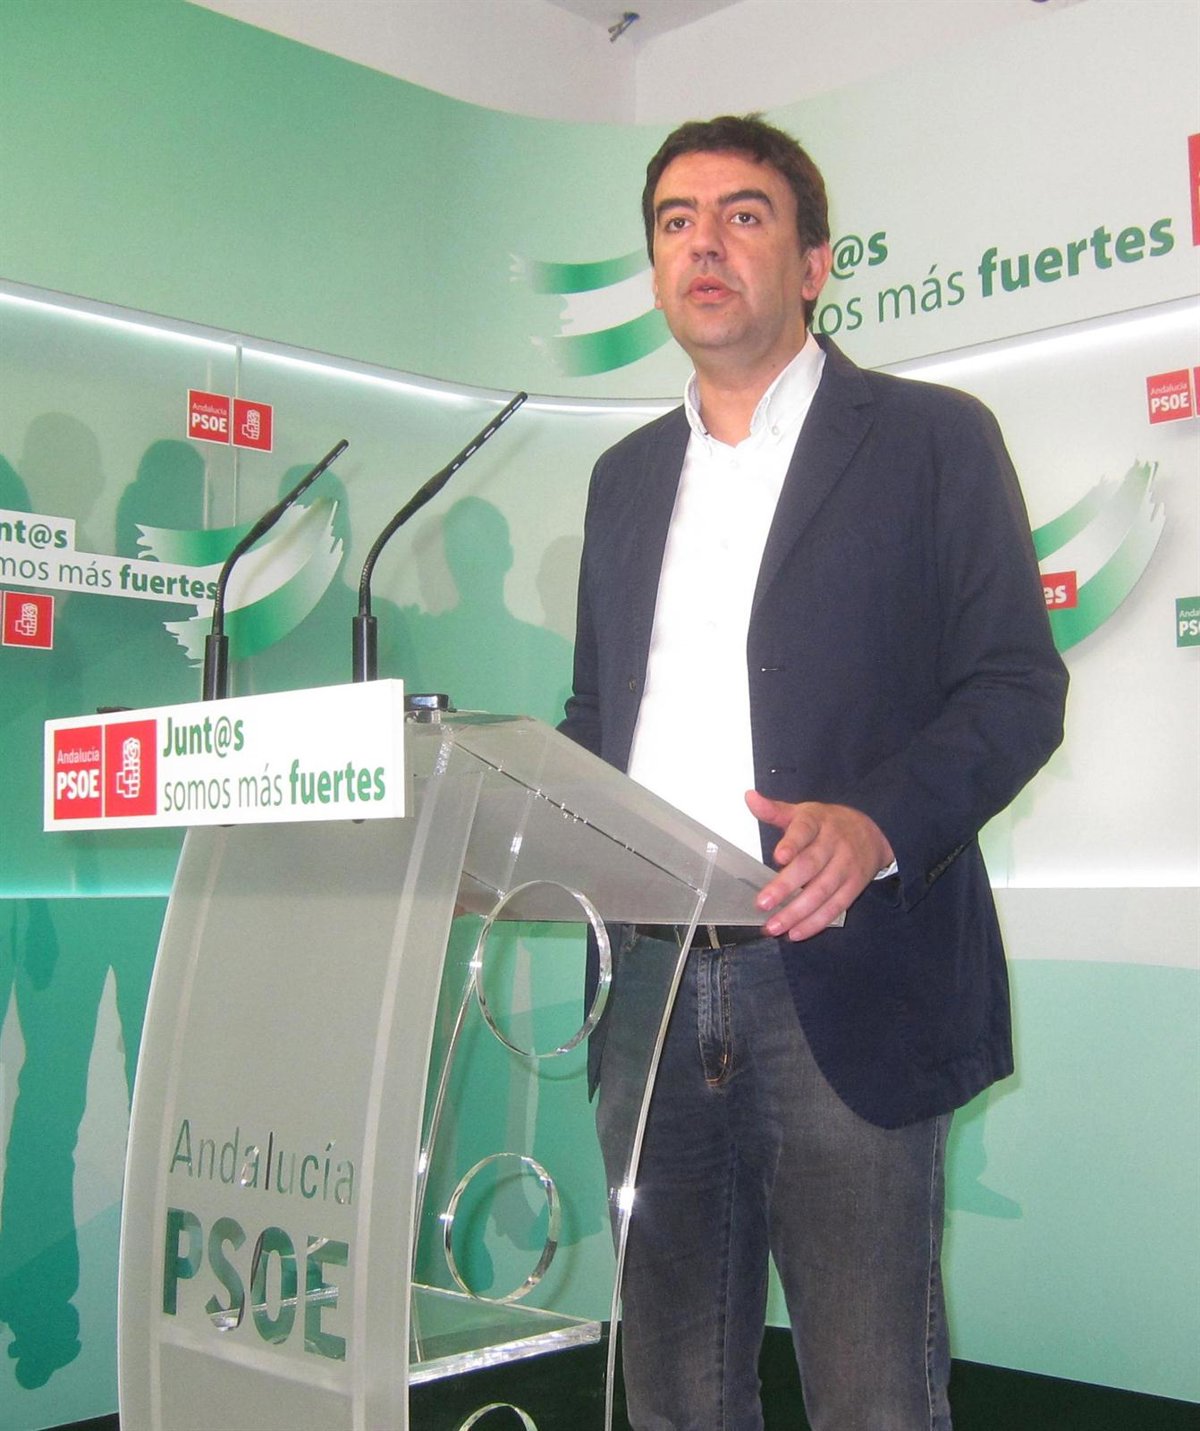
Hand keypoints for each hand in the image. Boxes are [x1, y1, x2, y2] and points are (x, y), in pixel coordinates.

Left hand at [745, 791, 893, 941]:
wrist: (873, 832)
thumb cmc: (828, 824)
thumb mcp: (803, 813)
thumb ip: (774, 810)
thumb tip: (749, 797)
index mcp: (817, 822)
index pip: (804, 831)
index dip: (792, 843)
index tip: (778, 856)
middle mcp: (833, 844)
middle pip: (810, 866)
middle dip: (786, 886)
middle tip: (763, 903)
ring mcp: (845, 867)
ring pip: (821, 892)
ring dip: (797, 912)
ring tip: (774, 926)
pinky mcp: (854, 887)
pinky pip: (835, 908)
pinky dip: (815, 923)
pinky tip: (795, 933)